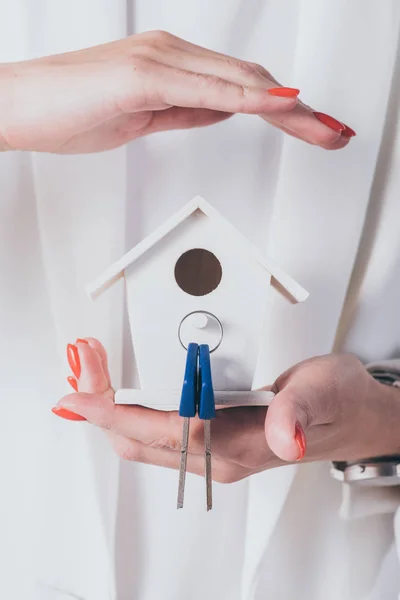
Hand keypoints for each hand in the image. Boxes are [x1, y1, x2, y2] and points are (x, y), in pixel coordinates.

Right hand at [0, 31, 354, 153]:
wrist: (19, 106)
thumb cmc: (69, 111)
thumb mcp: (142, 118)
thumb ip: (184, 110)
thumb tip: (221, 110)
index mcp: (172, 66)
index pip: (243, 87)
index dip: (284, 108)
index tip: (312, 127)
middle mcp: (171, 55)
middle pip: (253, 82)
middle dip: (300, 111)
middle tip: (333, 132)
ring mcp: (159, 60)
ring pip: (240, 82)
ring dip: (288, 107)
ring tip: (321, 127)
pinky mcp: (142, 73)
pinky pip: (207, 87)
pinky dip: (248, 98)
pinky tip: (277, 106)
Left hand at [53, 340, 399, 482]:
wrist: (351, 418)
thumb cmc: (338, 403)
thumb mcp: (323, 394)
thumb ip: (297, 414)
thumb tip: (284, 438)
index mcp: (242, 444)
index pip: (167, 432)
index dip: (118, 415)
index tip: (80, 399)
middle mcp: (220, 455)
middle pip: (141, 440)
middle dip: (101, 408)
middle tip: (82, 367)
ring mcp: (215, 451)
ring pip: (143, 439)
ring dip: (110, 409)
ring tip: (92, 372)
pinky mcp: (213, 440)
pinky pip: (157, 433)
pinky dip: (129, 411)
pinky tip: (120, 390)